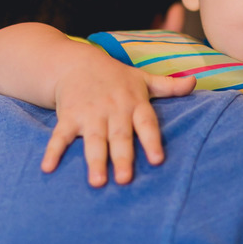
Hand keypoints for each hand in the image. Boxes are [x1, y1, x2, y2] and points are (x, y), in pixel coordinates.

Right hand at [43, 56, 194, 186]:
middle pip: (119, 136)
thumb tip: (195, 82)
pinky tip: (48, 168)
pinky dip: (53, 152)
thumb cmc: (114, 76)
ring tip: (97, 182)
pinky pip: (60, 136)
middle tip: (125, 180)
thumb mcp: (142, 78)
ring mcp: (89, 114)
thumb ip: (168, 85)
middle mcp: (113, 110)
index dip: (151, 141)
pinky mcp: (68, 117)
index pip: (146, 123)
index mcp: (134, 103)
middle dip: (121, 158)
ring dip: (94, 160)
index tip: (157, 160)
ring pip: (93, 139)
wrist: (76, 61)